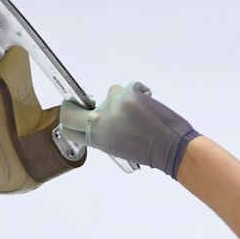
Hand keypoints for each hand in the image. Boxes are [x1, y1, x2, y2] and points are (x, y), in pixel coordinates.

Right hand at [58, 81, 200, 178]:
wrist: (171, 148)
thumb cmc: (149, 151)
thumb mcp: (117, 148)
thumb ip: (103, 132)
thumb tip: (96, 116)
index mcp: (96, 139)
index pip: (67, 126)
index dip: (69, 118)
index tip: (72, 111)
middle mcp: (100, 122)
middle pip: (73, 108)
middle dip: (75, 103)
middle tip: (85, 102)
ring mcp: (113, 107)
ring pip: (111, 93)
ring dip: (123, 99)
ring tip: (139, 114)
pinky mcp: (127, 95)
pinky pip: (130, 87)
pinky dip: (139, 93)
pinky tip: (148, 106)